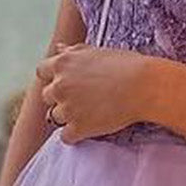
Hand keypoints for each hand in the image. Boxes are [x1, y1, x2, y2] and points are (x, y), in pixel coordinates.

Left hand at [36, 41, 156, 142]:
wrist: (144, 86)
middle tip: (81, 100)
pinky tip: (89, 129)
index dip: (53, 78)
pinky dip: (75, 135)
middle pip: (47, 96)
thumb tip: (59, 49)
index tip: (66, 82)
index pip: (42, 71)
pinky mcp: (78, 128)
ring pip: (55, 117)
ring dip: (67, 117)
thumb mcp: (97, 51)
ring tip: (88, 114)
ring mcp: (67, 108)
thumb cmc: (125, 65)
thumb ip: (74, 51)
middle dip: (61, 98)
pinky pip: (65, 137)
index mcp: (62, 63)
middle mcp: (60, 85)